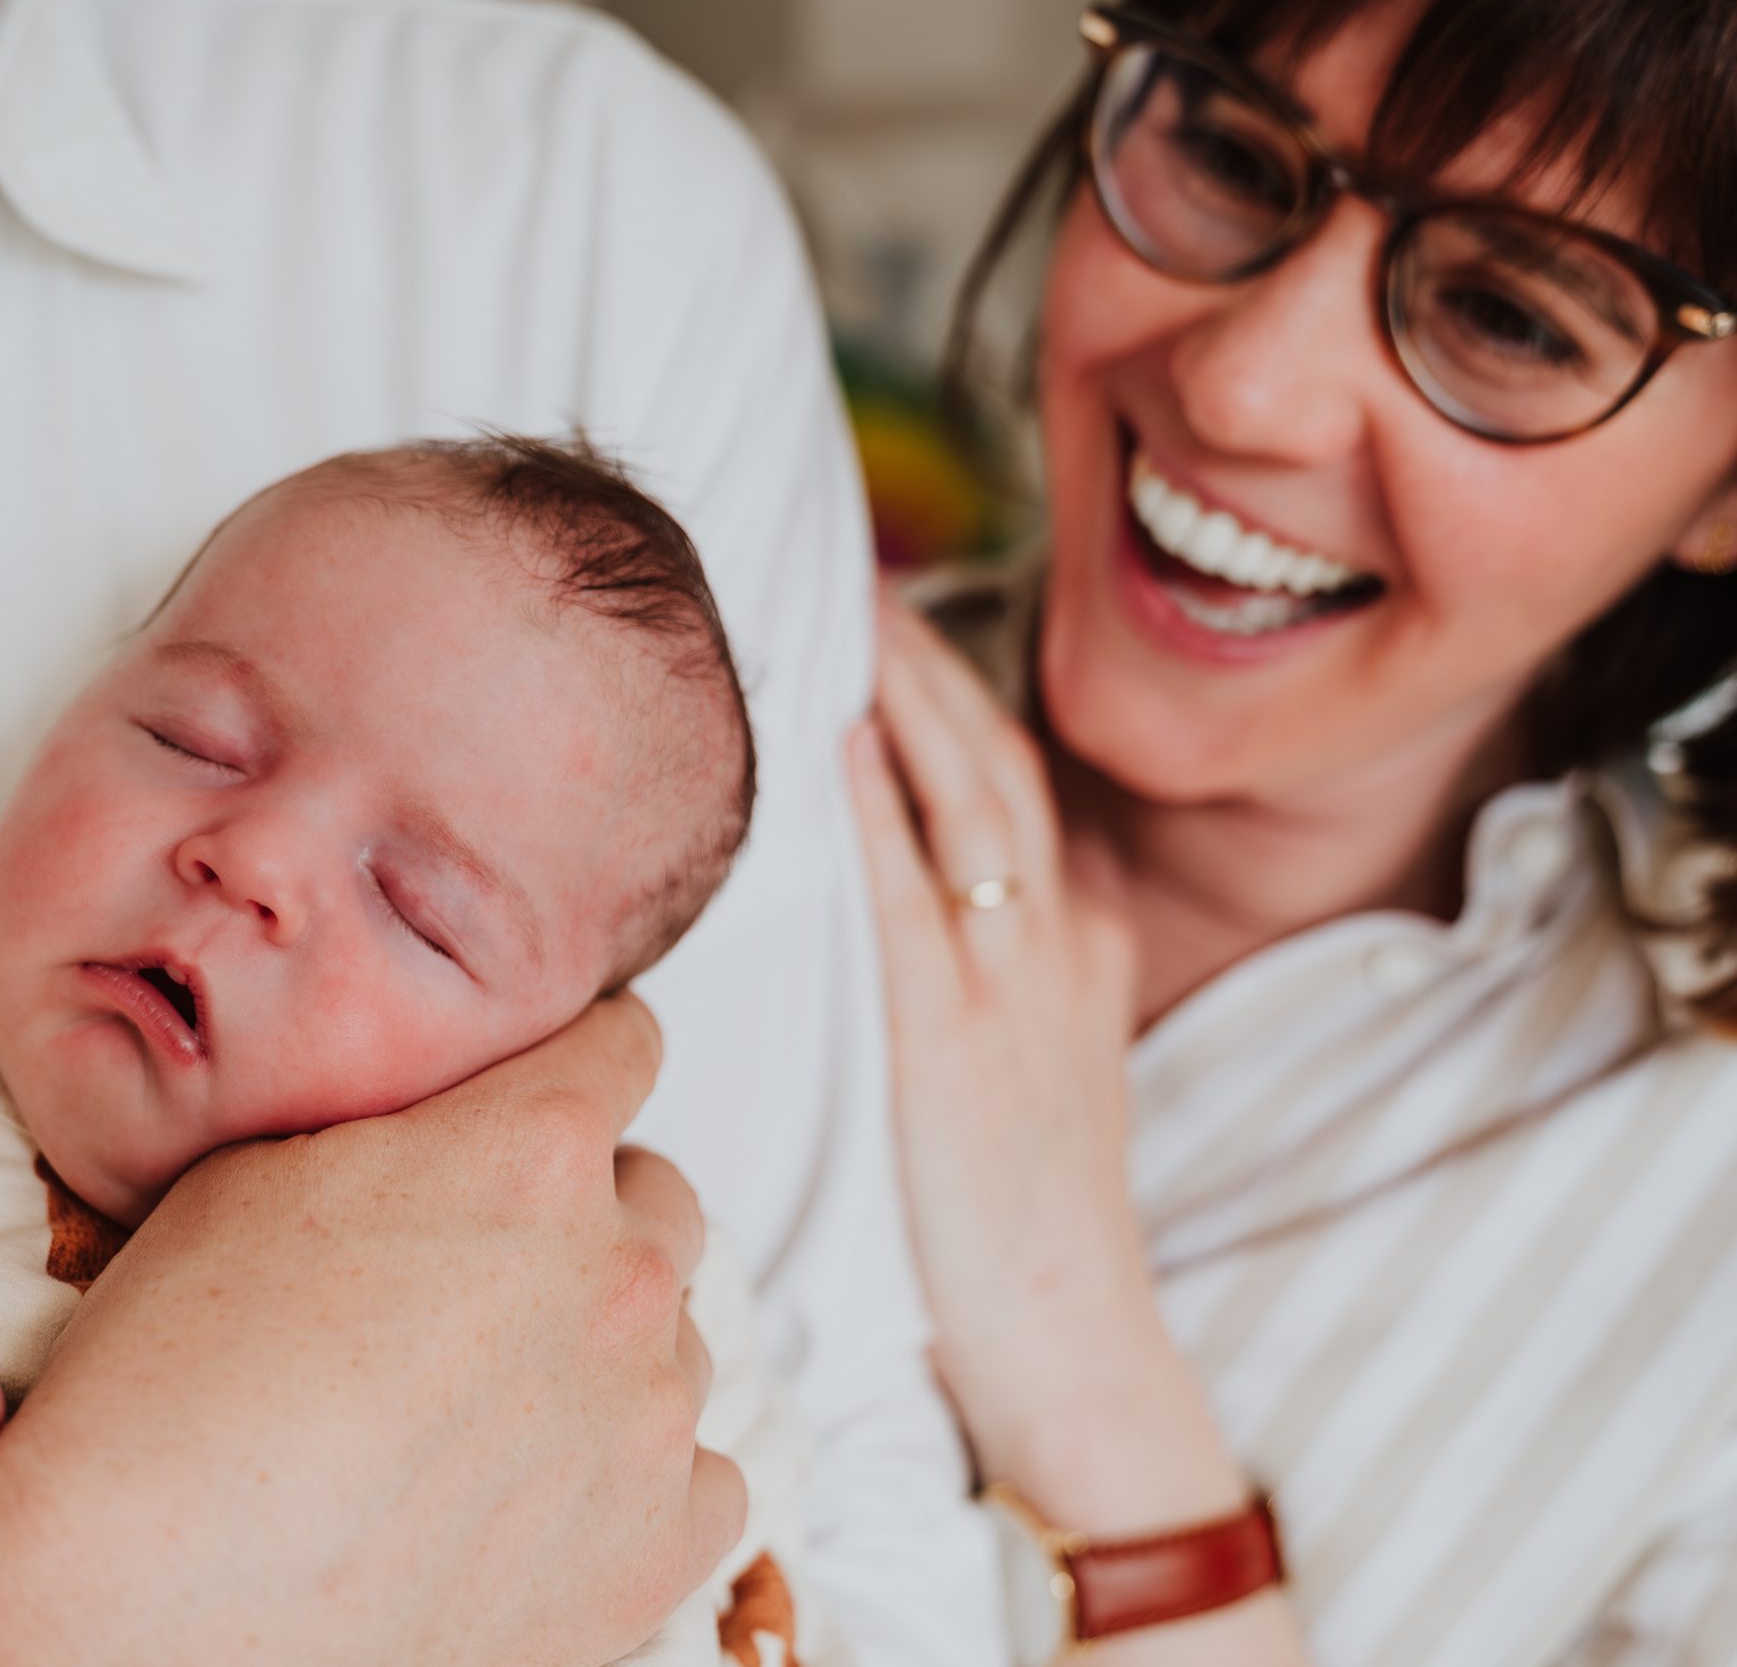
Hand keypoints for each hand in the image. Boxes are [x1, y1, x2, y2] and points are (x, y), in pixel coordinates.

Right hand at [0, 992, 743, 1666]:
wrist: (147, 1605)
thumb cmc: (174, 1389)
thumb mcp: (251, 1177)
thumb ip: (394, 1132)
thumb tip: (433, 1136)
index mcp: (531, 1151)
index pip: (625, 1045)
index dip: (574, 1059)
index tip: (546, 1091)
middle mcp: (619, 1273)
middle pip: (656, 1195)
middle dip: (583, 1213)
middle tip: (481, 1267)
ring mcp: (652, 1416)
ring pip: (673, 1337)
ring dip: (600, 1346)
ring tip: (481, 1398)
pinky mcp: (660, 1547)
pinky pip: (701, 1475)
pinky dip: (633, 1474)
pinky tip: (537, 1486)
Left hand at [845, 580, 1243, 1529]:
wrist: (1076, 1346)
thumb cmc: (1029, 1222)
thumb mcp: (1042, 1075)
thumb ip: (1004, 981)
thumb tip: (936, 908)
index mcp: (1077, 943)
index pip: (1014, 781)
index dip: (953, 691)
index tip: (889, 614)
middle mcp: (1056, 941)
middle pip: (994, 760)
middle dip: (927, 660)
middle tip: (854, 570)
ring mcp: (1014, 987)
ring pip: (970, 799)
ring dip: (908, 695)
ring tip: (847, 607)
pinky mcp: (955, 1042)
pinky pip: (914, 898)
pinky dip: (881, 808)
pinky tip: (840, 740)